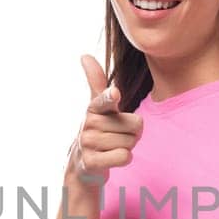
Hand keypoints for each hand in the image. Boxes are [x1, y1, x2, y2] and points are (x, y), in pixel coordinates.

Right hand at [66, 55, 142, 191]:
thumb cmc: (98, 130)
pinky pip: (124, 157)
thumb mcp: (98, 106)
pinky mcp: (91, 161)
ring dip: (128, 146)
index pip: (104, 100)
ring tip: (112, 147)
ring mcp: (88, 143)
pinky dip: (125, 158)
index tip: (114, 93)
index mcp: (94, 108)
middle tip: (117, 136)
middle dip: (132, 133)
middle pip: (135, 125)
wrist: (83, 164)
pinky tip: (112, 158)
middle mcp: (89, 124)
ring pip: (131, 142)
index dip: (110, 97)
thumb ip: (95, 81)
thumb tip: (84, 54)